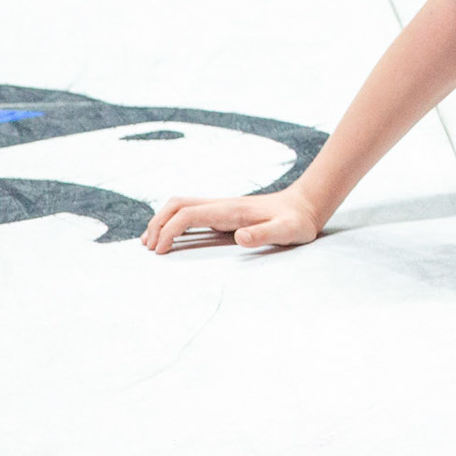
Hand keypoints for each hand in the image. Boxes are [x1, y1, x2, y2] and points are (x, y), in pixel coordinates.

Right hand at [142, 187, 324, 254]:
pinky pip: (192, 213)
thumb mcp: (287, 231)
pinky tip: (172, 238)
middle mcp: (223, 205)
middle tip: (148, 248)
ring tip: (151, 243)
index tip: (160, 251)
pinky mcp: (225, 214)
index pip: (188, 214)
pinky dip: (175, 222)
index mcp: (231, 209)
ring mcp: (222, 208)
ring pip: (182, 205)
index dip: (169, 231)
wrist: (306, 205)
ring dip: (163, 220)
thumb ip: (265, 233)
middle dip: (158, 223)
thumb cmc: (298, 221)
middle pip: (178, 204)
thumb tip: (240, 237)